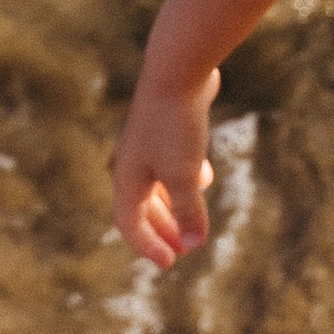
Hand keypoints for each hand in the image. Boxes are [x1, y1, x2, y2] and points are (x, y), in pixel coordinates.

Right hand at [111, 61, 218, 268]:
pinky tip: (205, 177)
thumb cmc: (175, 124)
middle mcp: (133, 163)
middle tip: (183, 251)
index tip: (170, 263)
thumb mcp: (184, 174)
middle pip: (143, 208)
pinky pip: (172, 163)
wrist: (178, 70)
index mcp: (128, 177)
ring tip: (193, 222)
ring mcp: (149, 144)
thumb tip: (195, 244)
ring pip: (158, 186)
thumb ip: (189, 210)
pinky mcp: (167, 129)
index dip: (147, 246)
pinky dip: (185, 178)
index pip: (129, 223)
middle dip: (162, 231)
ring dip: (175, 207)